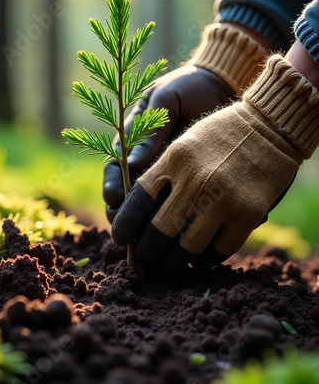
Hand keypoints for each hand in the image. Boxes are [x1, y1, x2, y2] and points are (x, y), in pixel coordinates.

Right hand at [103, 65, 234, 221]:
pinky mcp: (191, 179)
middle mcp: (148, 161)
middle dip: (125, 216)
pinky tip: (185, 230)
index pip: (116, 167)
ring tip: (152, 238)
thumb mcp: (166, 99)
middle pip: (129, 195)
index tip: (113, 199)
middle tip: (127, 232)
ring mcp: (170, 172)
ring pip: (154, 205)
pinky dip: (181, 219)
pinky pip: (183, 202)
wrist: (221, 85)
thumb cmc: (188, 87)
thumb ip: (150, 128)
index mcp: (134, 140)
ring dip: (151, 225)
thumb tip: (132, 163)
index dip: (112, 185)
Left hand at [111, 56, 315, 268]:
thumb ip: (162, 174)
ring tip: (168, 265)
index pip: (138, 201)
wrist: (270, 127)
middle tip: (143, 260)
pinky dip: (206, 260)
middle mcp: (195, 181)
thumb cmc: (221, 135)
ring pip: (187, 248)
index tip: (120, 238)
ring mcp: (223, 199)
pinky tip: (199, 259)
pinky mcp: (248, 214)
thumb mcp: (184, 143)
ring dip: (174, 262)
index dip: (125, 225)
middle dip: (146, 252)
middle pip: (158, 232)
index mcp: (175, 159)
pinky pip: (219, 251)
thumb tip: (135, 208)